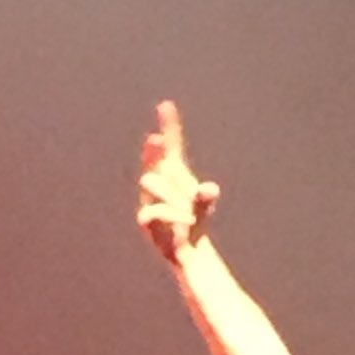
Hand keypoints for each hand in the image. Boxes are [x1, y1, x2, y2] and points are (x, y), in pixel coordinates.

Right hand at [137, 101, 219, 265]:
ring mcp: (149, 200)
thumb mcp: (203, 205)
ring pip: (149, 182)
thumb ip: (206, 197)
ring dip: (171, 194)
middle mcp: (159, 183)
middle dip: (153, 149)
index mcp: (173, 174)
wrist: (189, 250)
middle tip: (156, 138)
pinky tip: (187, 220)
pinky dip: (171, 215)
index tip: (166, 105)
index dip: (169, 126)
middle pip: (152, 161)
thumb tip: (209, 188)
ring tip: (189, 213)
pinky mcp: (146, 220)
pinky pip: (153, 210)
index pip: (171, 147)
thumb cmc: (194, 220)